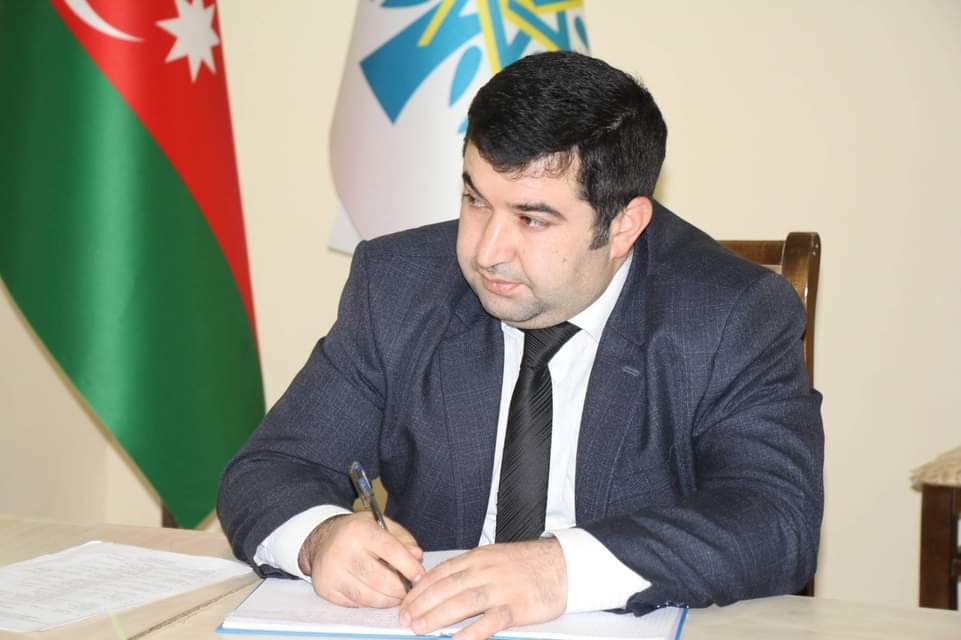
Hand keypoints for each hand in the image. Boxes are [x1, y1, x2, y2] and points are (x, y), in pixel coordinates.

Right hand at [298, 512, 423, 607]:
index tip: (420, 576)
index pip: (390, 550)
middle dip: (400, 589)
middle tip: (409, 590)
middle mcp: (342, 550)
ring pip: (369, 596)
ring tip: (397, 595)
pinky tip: (378, 595)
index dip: (409, 566)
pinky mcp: (326, 588)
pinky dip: (372, 603)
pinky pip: (357, 604)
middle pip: (380, 579)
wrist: (322, 540)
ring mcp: (332, 571)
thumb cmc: (357, 533)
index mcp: (359, 530)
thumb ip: (403, 539)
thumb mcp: (381, 525)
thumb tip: (417, 557)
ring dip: (388, 600)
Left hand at [398, 539, 566, 639]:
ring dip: (437, 616)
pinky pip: (490, 621)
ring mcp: (502, 588)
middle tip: (405, 619)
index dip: (419, 589)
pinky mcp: (517, 607)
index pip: (440, 572)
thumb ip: (469, 570)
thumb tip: (439, 587)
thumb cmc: (526, 564)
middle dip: (421, 604)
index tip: (404, 603)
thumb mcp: (494, 558)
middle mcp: (486, 570)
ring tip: (419, 628)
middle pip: (446, 587)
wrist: (563, 565)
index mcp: (478, 557)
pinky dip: (471, 632)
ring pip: (462, 601)